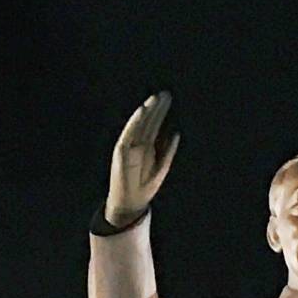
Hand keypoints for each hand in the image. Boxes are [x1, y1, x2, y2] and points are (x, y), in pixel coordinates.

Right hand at [105, 91, 179, 227]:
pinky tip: (142, 111)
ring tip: (154, 98)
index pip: (154, 125)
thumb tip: (175, 133)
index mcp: (147, 147)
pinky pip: (129, 133)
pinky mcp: (122, 151)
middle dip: (156, 108)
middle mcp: (138, 144)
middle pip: (148, 122)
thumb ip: (168, 151)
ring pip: (139, 125)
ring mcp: (129, 146)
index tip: (167, 99)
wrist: (131, 203)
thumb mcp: (161, 168)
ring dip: (146, 111)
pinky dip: (135, 122)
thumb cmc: (145, 187)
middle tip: (165, 94)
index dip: (160, 112)